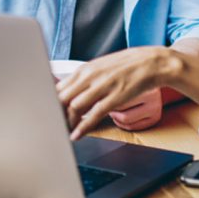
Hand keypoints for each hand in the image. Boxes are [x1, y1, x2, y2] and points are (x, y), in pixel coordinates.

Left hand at [56, 47, 181, 139]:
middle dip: (55, 113)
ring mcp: (102, 86)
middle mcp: (90, 76)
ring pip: (75, 106)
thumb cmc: (126, 66)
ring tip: (63, 131)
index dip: (50, 102)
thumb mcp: (101, 67)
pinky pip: (94, 115)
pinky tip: (77, 135)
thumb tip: (70, 89)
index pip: (59, 87)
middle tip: (52, 125)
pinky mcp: (114, 97)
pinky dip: (83, 127)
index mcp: (85, 69)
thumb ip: (85, 78)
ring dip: (67, 122)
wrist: (152, 62)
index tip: (47, 113)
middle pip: (62, 97)